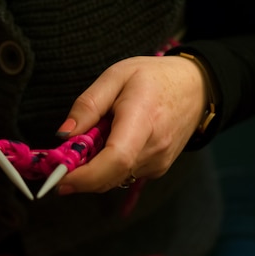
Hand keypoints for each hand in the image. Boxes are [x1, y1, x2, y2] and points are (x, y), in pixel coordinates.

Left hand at [56, 55, 206, 193]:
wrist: (196, 87)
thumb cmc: (154, 77)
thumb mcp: (115, 76)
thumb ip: (87, 105)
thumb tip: (63, 135)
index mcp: (142, 119)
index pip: (115, 159)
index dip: (85, 176)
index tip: (58, 179)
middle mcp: (154, 148)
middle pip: (109, 175)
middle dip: (79, 174)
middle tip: (59, 160)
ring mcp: (158, 163)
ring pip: (113, 178)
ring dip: (93, 167)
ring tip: (97, 136)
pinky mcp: (157, 169)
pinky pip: (123, 174)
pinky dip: (107, 166)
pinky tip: (112, 141)